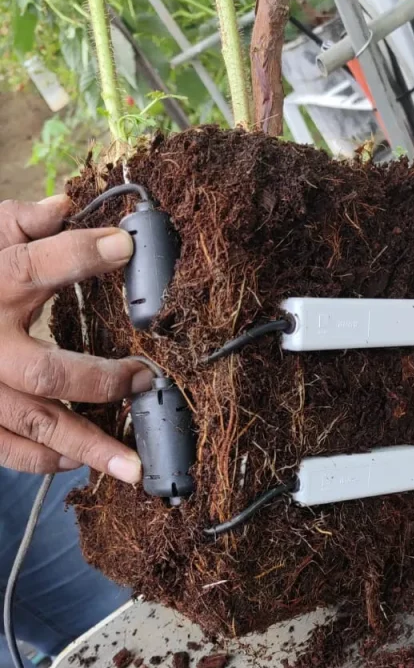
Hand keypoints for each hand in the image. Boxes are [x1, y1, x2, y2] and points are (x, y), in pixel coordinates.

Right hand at [0, 195, 152, 481]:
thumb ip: (14, 224)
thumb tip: (62, 205)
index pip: (32, 266)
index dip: (80, 253)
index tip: (127, 246)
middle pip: (47, 371)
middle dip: (103, 380)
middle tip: (145, 379)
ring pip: (36, 422)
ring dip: (88, 443)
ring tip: (133, 463)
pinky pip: (8, 451)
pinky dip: (45, 461)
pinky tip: (79, 462)